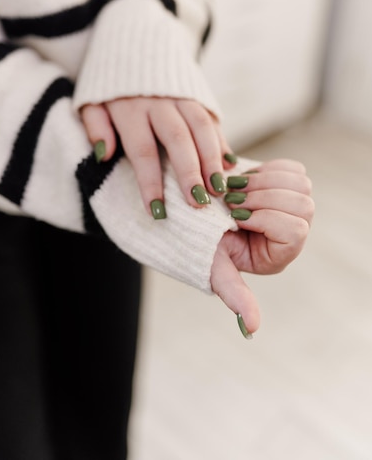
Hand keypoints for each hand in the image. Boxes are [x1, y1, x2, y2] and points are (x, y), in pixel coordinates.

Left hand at [80, 97, 235, 215]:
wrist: (131, 40)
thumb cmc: (108, 84)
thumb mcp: (90, 101)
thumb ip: (95, 127)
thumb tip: (104, 154)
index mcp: (129, 108)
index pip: (142, 150)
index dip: (150, 182)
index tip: (157, 210)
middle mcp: (158, 101)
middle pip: (178, 140)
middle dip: (190, 173)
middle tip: (198, 203)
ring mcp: (181, 95)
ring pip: (201, 127)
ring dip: (212, 159)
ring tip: (219, 189)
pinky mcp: (196, 92)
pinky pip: (211, 117)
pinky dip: (221, 141)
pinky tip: (229, 165)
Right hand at [210, 159, 313, 335]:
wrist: (195, 214)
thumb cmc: (204, 245)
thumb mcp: (217, 270)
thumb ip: (235, 295)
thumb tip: (252, 330)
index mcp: (281, 254)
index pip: (295, 229)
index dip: (265, 218)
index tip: (235, 216)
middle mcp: (293, 231)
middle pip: (303, 204)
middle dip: (264, 196)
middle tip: (233, 199)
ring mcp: (291, 206)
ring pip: (302, 184)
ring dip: (265, 180)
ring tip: (237, 187)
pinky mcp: (286, 184)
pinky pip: (293, 169)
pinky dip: (270, 168)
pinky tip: (247, 178)